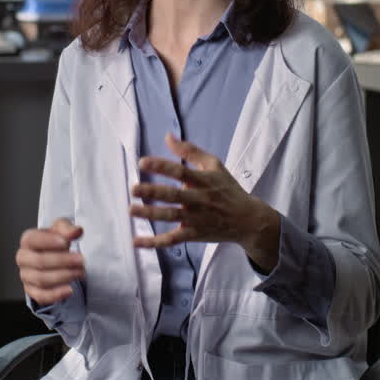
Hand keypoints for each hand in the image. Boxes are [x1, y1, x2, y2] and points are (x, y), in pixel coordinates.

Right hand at [15, 217, 85, 304]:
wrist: (54, 257)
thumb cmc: (55, 242)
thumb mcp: (61, 230)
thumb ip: (67, 229)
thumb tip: (76, 231)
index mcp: (27, 240)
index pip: (33, 240)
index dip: (49, 242)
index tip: (66, 243)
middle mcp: (23, 258)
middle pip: (40, 261)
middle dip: (63, 261)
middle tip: (80, 260)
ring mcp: (26, 275)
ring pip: (42, 279)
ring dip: (64, 276)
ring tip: (80, 272)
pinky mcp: (32, 291)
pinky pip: (41, 296)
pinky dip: (56, 294)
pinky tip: (69, 290)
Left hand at [130, 133, 279, 270]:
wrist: (248, 220)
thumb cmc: (227, 189)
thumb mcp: (214, 165)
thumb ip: (190, 151)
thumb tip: (167, 136)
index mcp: (203, 180)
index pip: (180, 171)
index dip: (162, 166)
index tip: (142, 162)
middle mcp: (199, 199)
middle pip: (174, 196)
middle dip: (153, 192)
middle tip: (134, 189)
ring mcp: (196, 218)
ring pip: (171, 217)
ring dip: (151, 214)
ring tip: (131, 210)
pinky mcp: (194, 234)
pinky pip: (172, 239)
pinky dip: (154, 242)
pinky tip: (136, 242)